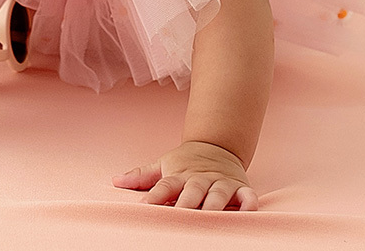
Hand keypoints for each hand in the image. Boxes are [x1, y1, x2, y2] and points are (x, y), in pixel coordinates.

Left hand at [112, 141, 258, 210]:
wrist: (217, 145)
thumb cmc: (186, 162)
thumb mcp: (164, 165)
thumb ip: (142, 176)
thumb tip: (115, 181)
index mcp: (180, 175)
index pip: (165, 185)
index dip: (155, 196)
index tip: (144, 208)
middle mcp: (201, 179)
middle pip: (193, 191)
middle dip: (186, 204)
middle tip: (178, 217)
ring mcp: (221, 182)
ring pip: (218, 194)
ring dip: (214, 205)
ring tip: (208, 218)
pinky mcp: (240, 186)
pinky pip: (247, 195)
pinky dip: (249, 203)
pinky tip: (248, 212)